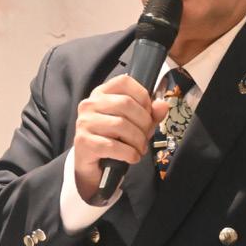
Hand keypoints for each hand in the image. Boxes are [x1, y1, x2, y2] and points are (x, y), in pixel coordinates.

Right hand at [72, 74, 169, 201]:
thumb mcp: (134, 124)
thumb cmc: (113, 140)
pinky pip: (113, 146)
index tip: (148, 112)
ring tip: (140, 148)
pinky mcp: (83, 142)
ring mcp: (85, 122)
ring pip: (120, 125)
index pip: (124, 82)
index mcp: (102, 93)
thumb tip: (162, 105)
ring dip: (138, 140)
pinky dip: (129, 153)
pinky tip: (132, 157)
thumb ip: (150, 113)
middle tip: (146, 136)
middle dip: (143, 122)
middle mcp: (90, 104)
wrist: (92, 164)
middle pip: (125, 103)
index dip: (142, 96)